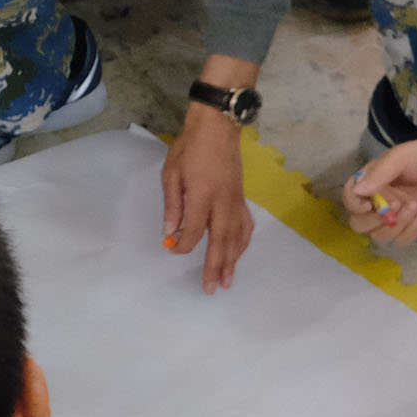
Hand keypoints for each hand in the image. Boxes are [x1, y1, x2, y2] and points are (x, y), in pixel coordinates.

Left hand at [163, 110, 254, 292]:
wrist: (218, 127)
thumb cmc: (190, 147)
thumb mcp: (171, 172)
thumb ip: (172, 205)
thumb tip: (171, 232)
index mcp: (202, 194)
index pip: (194, 230)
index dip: (183, 245)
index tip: (172, 249)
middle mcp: (223, 202)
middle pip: (221, 241)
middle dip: (216, 267)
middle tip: (213, 289)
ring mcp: (236, 201)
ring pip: (236, 237)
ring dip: (232, 260)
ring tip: (228, 280)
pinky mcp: (242, 198)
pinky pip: (245, 226)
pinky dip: (242, 242)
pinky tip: (238, 252)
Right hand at [343, 136, 416, 245]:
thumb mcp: (400, 157)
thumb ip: (379, 174)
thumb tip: (357, 191)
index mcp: (370, 182)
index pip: (350, 199)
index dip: (354, 205)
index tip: (369, 205)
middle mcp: (378, 201)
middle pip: (359, 224)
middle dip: (373, 221)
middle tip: (396, 206)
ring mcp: (394, 216)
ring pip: (379, 236)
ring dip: (396, 225)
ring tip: (414, 205)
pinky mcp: (411, 227)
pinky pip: (401, 240)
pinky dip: (410, 230)